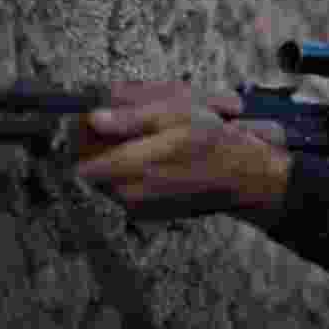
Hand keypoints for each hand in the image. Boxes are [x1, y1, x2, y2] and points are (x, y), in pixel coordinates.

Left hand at [74, 83, 290, 222]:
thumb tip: (96, 118)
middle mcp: (127, 193)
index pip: (82, 156)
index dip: (89, 135)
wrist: (247, 179)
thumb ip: (130, 118)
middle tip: (136, 128)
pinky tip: (167, 158)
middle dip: (110, 145)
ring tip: (158, 142)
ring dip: (127, 158)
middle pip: (96, 167)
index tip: (103, 120)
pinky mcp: (151, 213)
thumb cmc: (216, 145)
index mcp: (128, 168)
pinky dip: (142, 173)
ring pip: (114, 177)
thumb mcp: (176, 115)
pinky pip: (132, 188)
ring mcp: (139, 207)